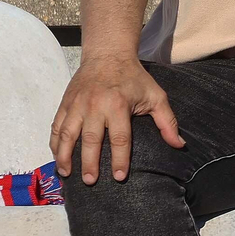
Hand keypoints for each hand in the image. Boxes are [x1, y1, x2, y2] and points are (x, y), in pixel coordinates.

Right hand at [50, 56, 183, 184]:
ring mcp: (77, 104)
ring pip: (67, 134)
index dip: (120, 159)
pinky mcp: (66, 102)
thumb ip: (167, 122)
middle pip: (90, 139)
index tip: (120, 177)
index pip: (119, 138)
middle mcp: (95, 105)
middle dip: (89, 163)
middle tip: (90, 181)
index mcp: (118, 105)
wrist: (108, 53)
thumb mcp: (155, 96)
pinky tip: (57, 157)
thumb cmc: (134, 77)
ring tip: (66, 174)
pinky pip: (56, 125)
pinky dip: (54, 142)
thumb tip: (180, 145)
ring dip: (64, 156)